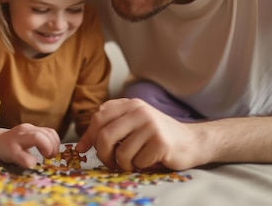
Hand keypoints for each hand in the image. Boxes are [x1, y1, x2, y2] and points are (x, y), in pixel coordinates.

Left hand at [0, 123, 60, 167]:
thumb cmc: (5, 150)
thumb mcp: (11, 157)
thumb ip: (23, 159)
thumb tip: (34, 163)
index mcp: (18, 138)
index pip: (36, 138)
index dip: (45, 148)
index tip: (45, 158)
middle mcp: (25, 130)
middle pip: (45, 135)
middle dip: (51, 147)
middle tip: (49, 158)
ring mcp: (31, 127)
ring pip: (49, 132)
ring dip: (55, 145)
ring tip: (50, 155)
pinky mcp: (36, 127)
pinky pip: (50, 132)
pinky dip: (54, 141)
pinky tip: (50, 150)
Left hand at [75, 98, 204, 171]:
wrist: (191, 141)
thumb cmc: (155, 136)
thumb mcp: (131, 125)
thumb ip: (108, 129)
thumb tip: (80, 146)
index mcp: (130, 104)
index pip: (98, 117)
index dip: (89, 136)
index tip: (83, 149)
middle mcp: (139, 111)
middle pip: (105, 136)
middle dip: (103, 155)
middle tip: (110, 162)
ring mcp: (151, 125)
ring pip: (121, 153)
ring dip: (125, 164)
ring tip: (135, 161)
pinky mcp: (160, 142)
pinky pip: (137, 162)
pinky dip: (140, 167)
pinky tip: (149, 160)